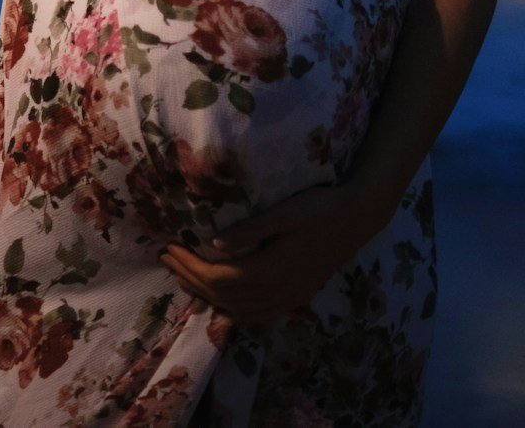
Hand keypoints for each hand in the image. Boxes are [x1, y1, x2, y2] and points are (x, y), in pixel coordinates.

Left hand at [159, 181, 393, 322]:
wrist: (357, 219)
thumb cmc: (317, 209)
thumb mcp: (282, 214)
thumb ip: (248, 231)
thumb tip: (213, 244)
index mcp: (269, 270)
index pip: (217, 277)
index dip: (190, 266)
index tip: (170, 248)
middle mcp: (277, 291)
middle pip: (223, 296)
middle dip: (191, 278)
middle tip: (168, 259)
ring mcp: (289, 297)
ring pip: (240, 308)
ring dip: (208, 295)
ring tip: (185, 278)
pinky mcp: (298, 296)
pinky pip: (261, 314)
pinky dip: (236, 311)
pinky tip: (225, 304)